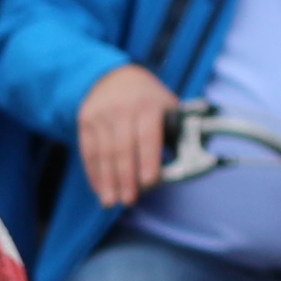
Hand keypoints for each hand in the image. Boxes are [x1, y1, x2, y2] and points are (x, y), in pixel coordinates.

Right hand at [77, 64, 179, 212]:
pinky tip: (99, 188)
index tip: (150, 181)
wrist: (112, 78)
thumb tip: (195, 161)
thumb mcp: (168, 106)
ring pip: (103, 153)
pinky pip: (88, 152)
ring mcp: (101, 116)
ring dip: (107, 181)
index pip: (148, 136)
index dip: (149, 160)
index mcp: (149, 105)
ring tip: (110, 202)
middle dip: (126, 178)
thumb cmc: (148, 99)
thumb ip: (179, 131)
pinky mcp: (86, 122)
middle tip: (129, 200)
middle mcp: (122, 109)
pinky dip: (93, 173)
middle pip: (123, 149)